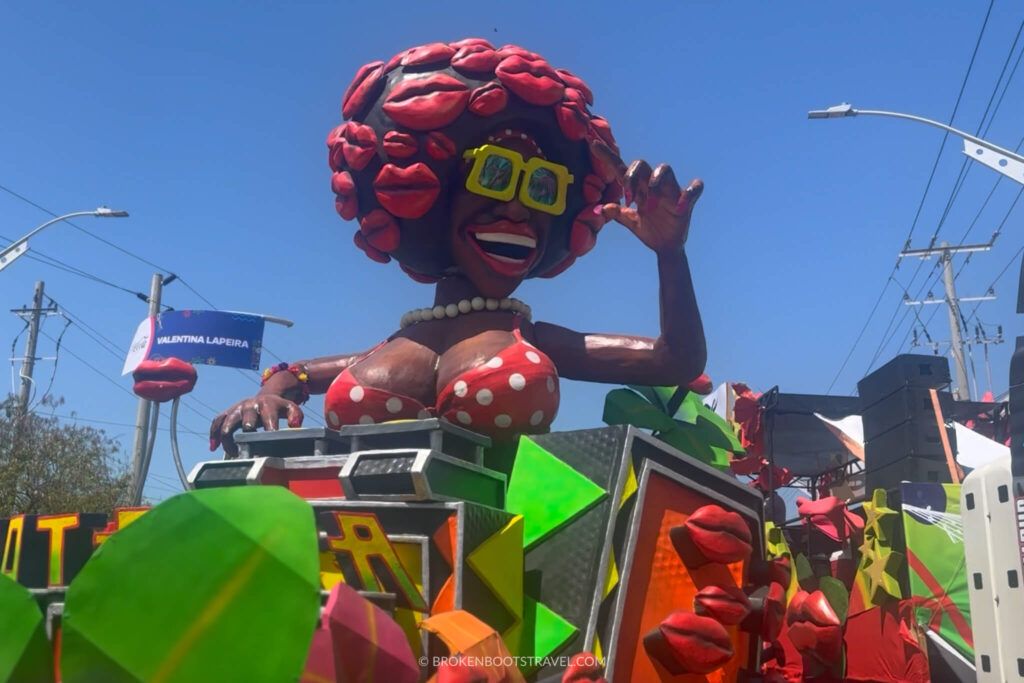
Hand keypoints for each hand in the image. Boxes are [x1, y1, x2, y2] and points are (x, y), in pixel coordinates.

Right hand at [209, 394, 303, 457]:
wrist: (265, 397)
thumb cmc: (279, 408)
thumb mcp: (291, 408)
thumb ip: (296, 416)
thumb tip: (294, 426)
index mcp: (267, 404)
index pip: (268, 418)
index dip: (269, 430)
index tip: (270, 445)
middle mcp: (249, 405)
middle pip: (245, 419)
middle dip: (247, 433)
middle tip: (250, 451)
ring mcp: (236, 409)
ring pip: (226, 422)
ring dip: (227, 438)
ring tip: (234, 454)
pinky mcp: (227, 413)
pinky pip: (216, 422)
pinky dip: (213, 434)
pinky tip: (213, 448)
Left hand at [591, 140, 702, 254]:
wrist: (666, 246)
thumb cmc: (649, 229)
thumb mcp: (631, 222)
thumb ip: (617, 214)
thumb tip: (601, 208)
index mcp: (637, 189)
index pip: (621, 168)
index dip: (607, 156)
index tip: (593, 144)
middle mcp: (653, 185)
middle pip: (641, 164)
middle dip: (632, 176)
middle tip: (627, 197)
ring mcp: (670, 191)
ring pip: (664, 169)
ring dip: (654, 184)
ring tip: (649, 207)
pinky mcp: (687, 201)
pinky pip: (695, 188)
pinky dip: (689, 193)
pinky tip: (680, 207)